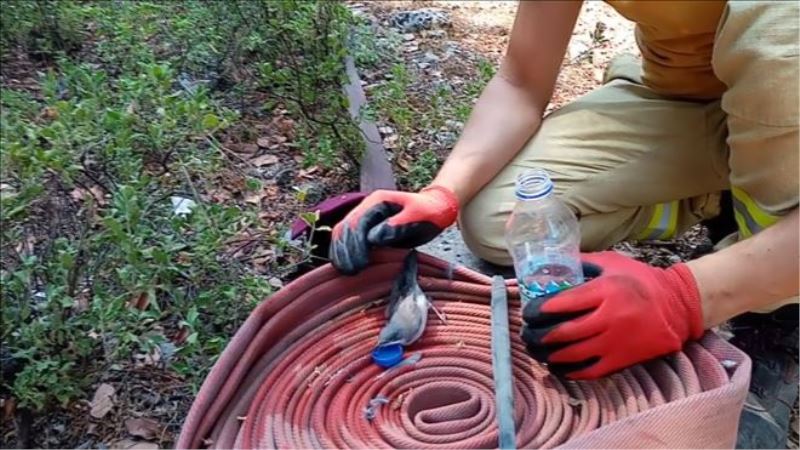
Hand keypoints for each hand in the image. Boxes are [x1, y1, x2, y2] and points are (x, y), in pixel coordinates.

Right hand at [329, 185, 458, 274]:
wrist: (435, 207)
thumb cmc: (430, 212)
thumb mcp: (418, 216)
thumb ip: (396, 226)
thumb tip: (373, 239)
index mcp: (377, 201)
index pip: (356, 223)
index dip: (355, 244)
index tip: (360, 264)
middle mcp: (366, 208)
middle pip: (345, 228)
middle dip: (346, 251)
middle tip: (351, 271)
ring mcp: (365, 218)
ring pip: (343, 234)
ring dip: (342, 253)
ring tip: (347, 272)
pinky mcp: (367, 229)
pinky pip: (349, 240)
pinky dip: (345, 253)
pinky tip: (347, 267)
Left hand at [521, 251, 703, 378]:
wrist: (678, 305)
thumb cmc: (641, 280)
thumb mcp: (612, 262)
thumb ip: (582, 263)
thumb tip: (551, 264)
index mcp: (605, 290)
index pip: (562, 303)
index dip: (539, 310)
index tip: (528, 312)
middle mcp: (610, 318)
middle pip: (562, 333)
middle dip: (538, 335)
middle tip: (527, 333)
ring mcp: (616, 342)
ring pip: (572, 355)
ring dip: (548, 354)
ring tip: (536, 350)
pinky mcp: (623, 360)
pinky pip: (589, 370)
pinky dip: (569, 370)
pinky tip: (557, 366)